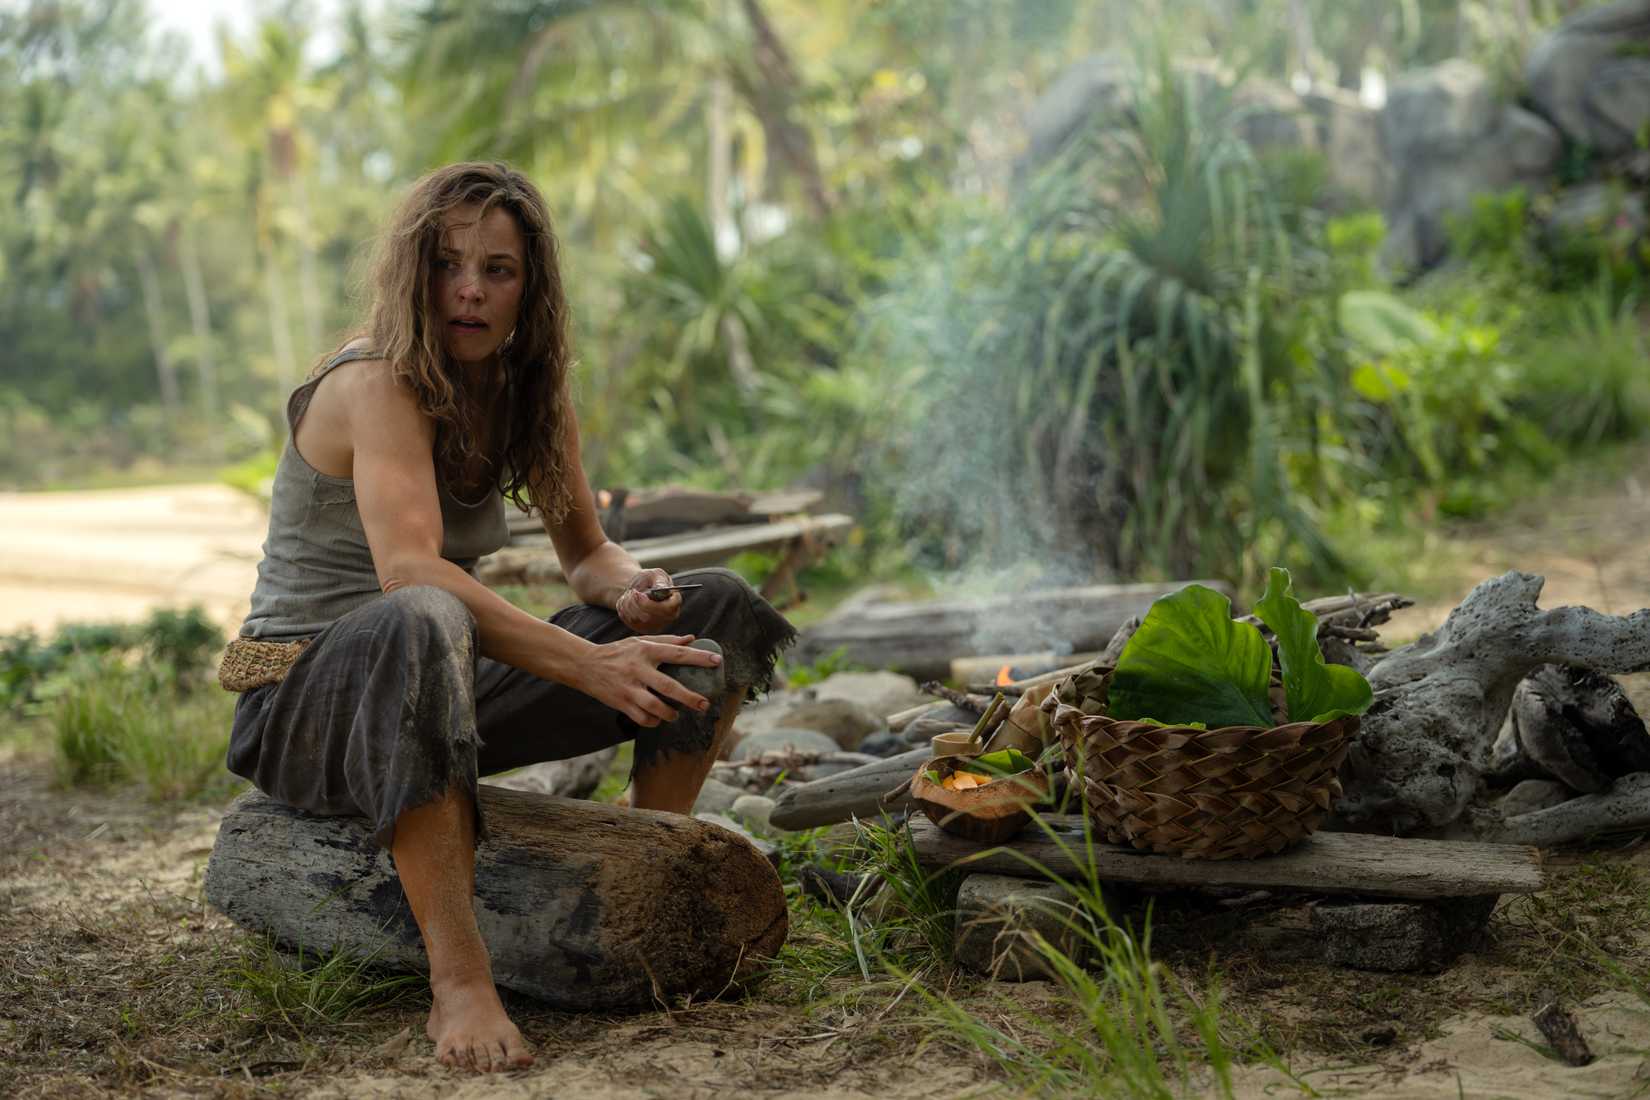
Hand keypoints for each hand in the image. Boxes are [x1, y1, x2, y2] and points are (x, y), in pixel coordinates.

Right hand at [574, 633, 720, 726]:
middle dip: (690, 698)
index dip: (698, 657)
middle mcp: (638, 669)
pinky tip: (657, 718)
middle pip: (669, 686)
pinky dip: (653, 721)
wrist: (584, 665)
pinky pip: (642, 718)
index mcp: (646, 650)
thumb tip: (692, 639)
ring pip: (654, 707)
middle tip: (704, 705)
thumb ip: (666, 641)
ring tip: (677, 714)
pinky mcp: (620, 702)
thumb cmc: (617, 652)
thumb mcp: (639, 641)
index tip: (717, 661)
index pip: (677, 653)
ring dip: (670, 714)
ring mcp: (628, 688)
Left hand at [616, 567, 681, 633]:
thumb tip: (662, 588)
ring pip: (638, 619)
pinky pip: (630, 622)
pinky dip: (625, 610)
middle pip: (650, 616)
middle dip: (636, 603)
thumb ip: (659, 581)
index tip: (638, 593)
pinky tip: (627, 602)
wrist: (637, 588)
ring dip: (629, 604)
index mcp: (675, 602)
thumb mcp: (655, 574)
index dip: (650, 603)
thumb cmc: (648, 580)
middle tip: (631, 592)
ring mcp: (656, 625)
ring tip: (629, 594)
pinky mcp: (644, 628)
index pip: (667, 609)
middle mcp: (668, 616)